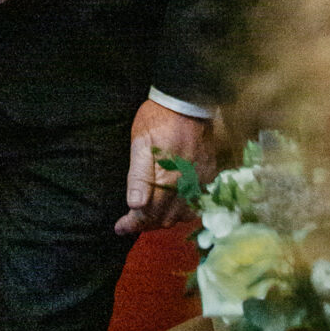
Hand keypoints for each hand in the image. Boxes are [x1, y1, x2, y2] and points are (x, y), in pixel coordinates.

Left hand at [114, 99, 212, 237]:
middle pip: (165, 218)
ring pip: (181, 215)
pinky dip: (181, 211)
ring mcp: (200, 182)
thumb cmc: (158, 119)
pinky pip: (196, 204)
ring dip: (163, 219)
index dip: (133, 223)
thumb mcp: (140, 142)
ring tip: (147, 215)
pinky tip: (170, 206)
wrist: (188, 102)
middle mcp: (186, 185)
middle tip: (130, 221)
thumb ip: (138, 176)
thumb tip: (135, 205)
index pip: (149, 212)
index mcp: (167, 178)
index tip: (120, 228)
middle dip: (146, 223)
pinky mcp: (209, 176)